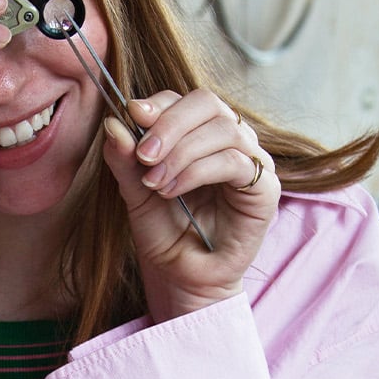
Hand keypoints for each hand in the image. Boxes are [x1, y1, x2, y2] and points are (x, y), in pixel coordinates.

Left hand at [100, 89, 279, 321]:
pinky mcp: (265, 188)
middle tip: (143, 155)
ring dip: (180, 152)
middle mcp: (231, 142)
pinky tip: (171, 190)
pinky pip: (234, 162)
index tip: (132, 115)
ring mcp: (252, 162)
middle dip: (169, 124)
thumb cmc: (166, 235)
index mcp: (202, 135)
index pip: (185, 100)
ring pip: (222, 129)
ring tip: (154, 182)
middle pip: (208, 103)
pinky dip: (197, 171)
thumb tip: (113, 123)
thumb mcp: (136, 194)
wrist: (184, 278)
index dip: (160, 103)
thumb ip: (125, 160)